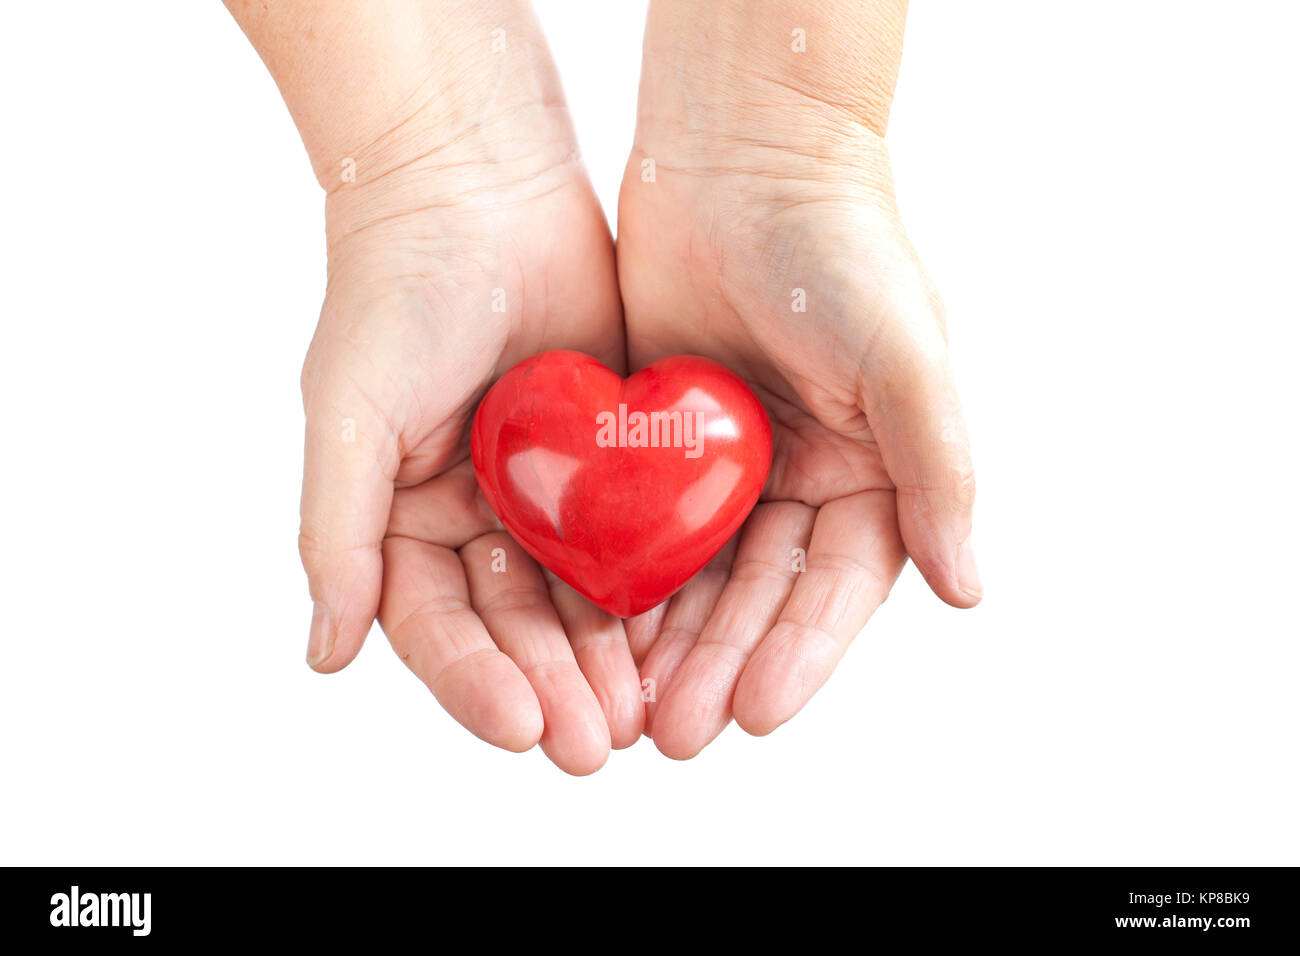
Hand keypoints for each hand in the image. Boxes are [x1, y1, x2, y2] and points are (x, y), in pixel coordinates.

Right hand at [270, 5, 642, 773]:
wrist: (477, 184)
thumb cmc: (395, 292)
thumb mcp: (350, 415)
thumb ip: (340, 532)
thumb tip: (324, 651)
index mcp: (406, 521)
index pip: (437, 626)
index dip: (474, 681)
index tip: (521, 725)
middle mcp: (476, 520)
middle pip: (516, 628)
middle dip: (556, 686)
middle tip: (598, 745)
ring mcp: (545, 494)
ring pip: (580, 599)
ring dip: (609, 660)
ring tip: (648, 715)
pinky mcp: (609, 459)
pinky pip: (636, 538)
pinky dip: (655, 591)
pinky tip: (682, 636)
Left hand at [617, 0, 980, 757]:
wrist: (741, 155)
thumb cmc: (840, 242)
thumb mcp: (905, 355)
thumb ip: (939, 468)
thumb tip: (970, 586)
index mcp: (873, 472)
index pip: (839, 585)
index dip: (802, 652)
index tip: (759, 713)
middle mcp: (803, 478)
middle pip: (761, 595)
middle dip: (722, 663)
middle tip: (678, 731)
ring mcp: (729, 465)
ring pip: (697, 574)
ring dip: (668, 640)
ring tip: (632, 705)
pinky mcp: (661, 442)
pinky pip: (640, 524)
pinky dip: (621, 576)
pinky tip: (595, 626)